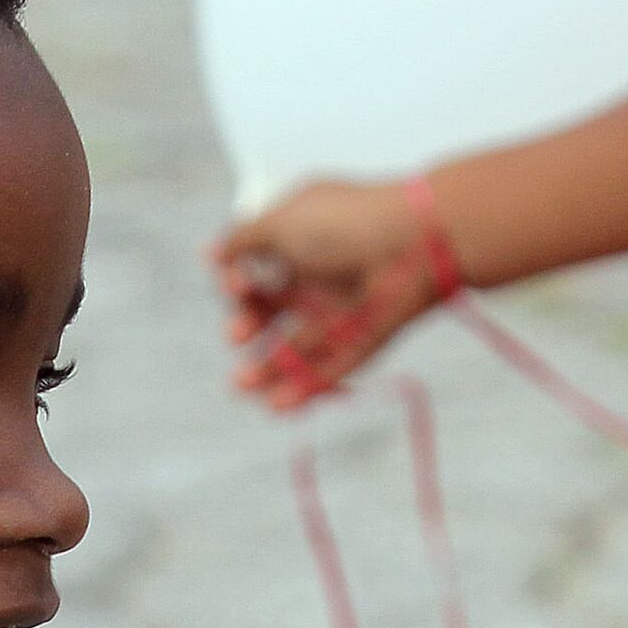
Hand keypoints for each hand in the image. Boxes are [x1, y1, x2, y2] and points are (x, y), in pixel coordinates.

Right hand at [211, 178, 449, 411]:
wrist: (415, 243)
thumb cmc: (345, 223)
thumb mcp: (281, 221)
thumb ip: (242, 240)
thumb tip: (212, 253)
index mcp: (298, 244)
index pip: (257, 272)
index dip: (237, 283)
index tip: (236, 283)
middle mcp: (317, 279)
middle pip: (272, 313)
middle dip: (246, 326)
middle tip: (236, 333)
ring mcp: (340, 312)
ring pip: (296, 348)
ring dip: (266, 368)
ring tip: (241, 385)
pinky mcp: (362, 341)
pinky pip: (329, 369)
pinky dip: (304, 388)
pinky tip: (277, 405)